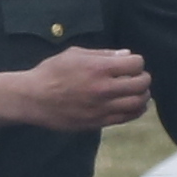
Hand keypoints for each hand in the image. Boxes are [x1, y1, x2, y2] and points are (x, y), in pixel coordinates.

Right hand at [0, 47, 152, 134]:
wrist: (33, 99)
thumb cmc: (51, 72)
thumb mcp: (75, 54)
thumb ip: (103, 54)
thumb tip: (126, 55)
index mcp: (98, 68)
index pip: (136, 64)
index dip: (136, 61)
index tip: (130, 63)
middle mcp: (104, 89)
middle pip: (141, 84)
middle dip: (143, 78)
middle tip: (137, 77)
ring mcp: (102, 108)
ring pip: (138, 103)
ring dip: (142, 95)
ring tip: (137, 91)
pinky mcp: (98, 122)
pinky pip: (127, 117)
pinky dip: (135, 110)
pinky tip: (132, 104)